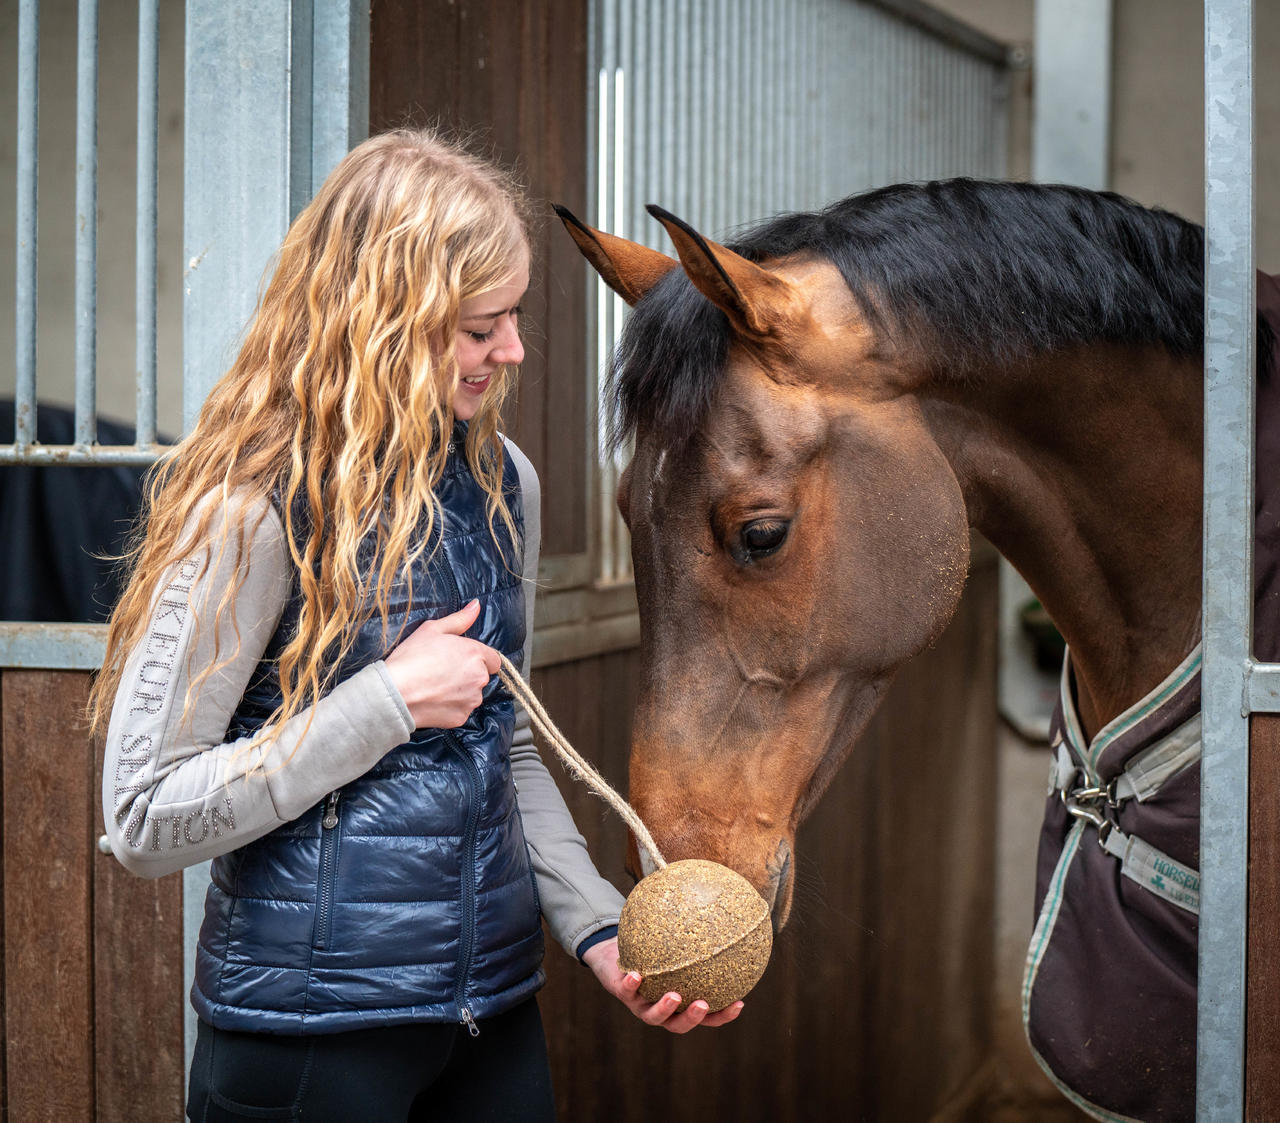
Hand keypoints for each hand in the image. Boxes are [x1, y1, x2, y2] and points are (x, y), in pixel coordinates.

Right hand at [383, 600, 500, 728]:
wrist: (395, 693)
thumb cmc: (411, 658)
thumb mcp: (432, 629)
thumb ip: (460, 619)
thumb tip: (476, 606)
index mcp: (475, 654)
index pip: (492, 659)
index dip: (477, 658)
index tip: (459, 659)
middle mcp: (479, 678)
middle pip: (481, 676)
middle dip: (467, 674)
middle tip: (442, 671)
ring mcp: (471, 700)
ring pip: (472, 694)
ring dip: (461, 691)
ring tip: (435, 685)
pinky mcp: (462, 717)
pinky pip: (461, 709)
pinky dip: (451, 706)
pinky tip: (434, 698)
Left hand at [581, 937, 744, 1033]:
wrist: (616, 956)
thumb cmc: (653, 951)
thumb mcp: (675, 947)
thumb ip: (694, 941)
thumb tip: (724, 915)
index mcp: (680, 1005)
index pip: (706, 1016)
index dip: (723, 1014)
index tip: (739, 1004)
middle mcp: (662, 1010)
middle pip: (680, 1024)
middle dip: (693, 1018)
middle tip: (703, 1004)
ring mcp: (641, 1005)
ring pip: (653, 1016)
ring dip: (664, 1008)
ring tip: (674, 996)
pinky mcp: (621, 994)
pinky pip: (626, 991)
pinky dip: (632, 985)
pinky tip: (636, 975)